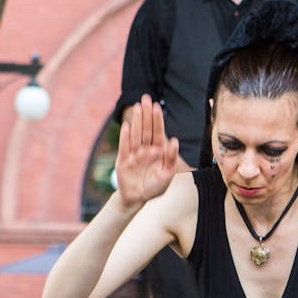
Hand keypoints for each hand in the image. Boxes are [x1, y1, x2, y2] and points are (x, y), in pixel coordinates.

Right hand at [115, 95, 179, 209]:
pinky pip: (124, 147)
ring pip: (136, 134)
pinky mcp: (123, 160)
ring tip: (137, 107)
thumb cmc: (154, 187)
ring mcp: (134, 153)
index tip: (157, 106)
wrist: (137, 198)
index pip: (157, 132)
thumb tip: (174, 140)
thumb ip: (171, 158)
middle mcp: (145, 149)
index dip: (157, 119)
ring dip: (136, 121)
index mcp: (157, 151)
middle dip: (146, 114)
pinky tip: (126, 126)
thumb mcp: (166, 174)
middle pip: (146, 129)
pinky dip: (125, 137)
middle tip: (146, 98)